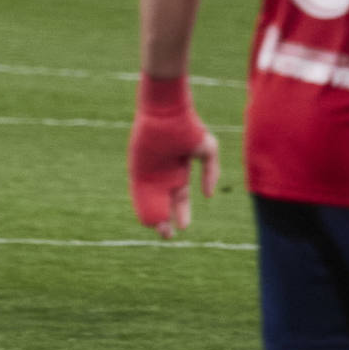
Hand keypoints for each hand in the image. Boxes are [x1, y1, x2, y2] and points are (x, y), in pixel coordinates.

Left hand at [128, 98, 218, 238]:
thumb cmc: (187, 127)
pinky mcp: (137, 168)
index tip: (184, 227)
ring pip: (150, 201)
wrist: (167, 112)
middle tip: (168, 237)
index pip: (179, 198)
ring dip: (154, 217)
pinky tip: (147, 220)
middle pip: (163, 203)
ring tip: (161, 233)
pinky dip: (142, 206)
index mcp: (178, 171)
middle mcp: (162, 174)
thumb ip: (211, 172)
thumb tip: (208, 195)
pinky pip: (138, 192)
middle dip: (166, 220)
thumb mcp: (207, 150)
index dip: (181, 212)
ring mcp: (148, 172)